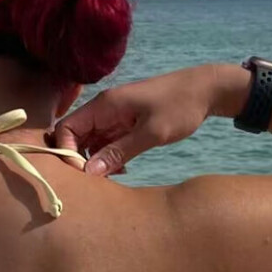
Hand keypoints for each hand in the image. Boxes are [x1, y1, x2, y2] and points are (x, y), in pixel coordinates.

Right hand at [53, 66, 221, 175]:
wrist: (205, 90)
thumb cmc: (179, 106)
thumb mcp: (151, 133)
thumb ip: (120, 152)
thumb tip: (90, 171)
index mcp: (105, 105)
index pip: (67, 128)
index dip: (67, 151)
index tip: (83, 174)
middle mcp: (104, 109)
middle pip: (75, 136)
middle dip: (80, 159)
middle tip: (97, 180)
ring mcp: (114, 116)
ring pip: (91, 142)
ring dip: (96, 161)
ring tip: (113, 176)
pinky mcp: (125, 124)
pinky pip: (106, 142)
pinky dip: (109, 157)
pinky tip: (123, 169)